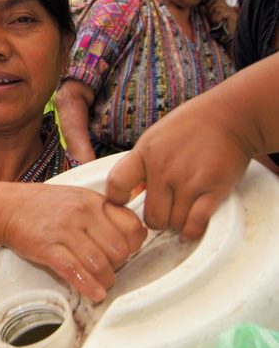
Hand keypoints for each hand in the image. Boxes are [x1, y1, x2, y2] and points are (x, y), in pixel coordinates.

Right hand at [0, 185, 146, 301]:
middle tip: (109, 269)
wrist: (6, 207)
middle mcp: (82, 213)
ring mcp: (64, 230)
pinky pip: (74, 270)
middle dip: (118, 265)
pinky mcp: (47, 248)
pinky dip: (88, 286)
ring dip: (105, 280)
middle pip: (118, 250)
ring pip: (99, 263)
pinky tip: (94, 294)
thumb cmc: (42, 205)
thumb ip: (104, 213)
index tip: (126, 252)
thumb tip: (132, 236)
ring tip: (102, 285)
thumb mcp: (78, 198)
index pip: (132, 227)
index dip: (133, 245)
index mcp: (94, 201)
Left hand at [106, 102, 250, 240]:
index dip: (117, 201)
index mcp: (145, 153)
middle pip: (150, 215)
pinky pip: (195, 223)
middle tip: (162, 216)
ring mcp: (189, 180)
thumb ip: (141, 163)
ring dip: (176, 224)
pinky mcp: (213, 189)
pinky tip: (190, 229)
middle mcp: (164, 168)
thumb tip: (130, 192)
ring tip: (179, 215)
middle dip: (155, 221)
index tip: (125, 206)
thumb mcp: (155, 138)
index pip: (117, 184)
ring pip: (173, 222)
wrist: (230, 116)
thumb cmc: (191, 126)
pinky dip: (192, 231)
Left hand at [203, 0, 237, 37]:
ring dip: (214, 16)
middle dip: (211, 9)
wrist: (230, 38)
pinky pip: (221, 13)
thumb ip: (208, 13)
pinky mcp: (232, 15)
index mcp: (224, 8)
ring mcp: (231, 11)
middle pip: (217, 1)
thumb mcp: (212, 20)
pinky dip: (217, 19)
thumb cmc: (221, 31)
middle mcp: (229, 8)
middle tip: (212, 19)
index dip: (211, 2)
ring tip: (216, 23)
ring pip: (217, 7)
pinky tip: (219, 24)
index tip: (207, 11)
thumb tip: (202, 6)